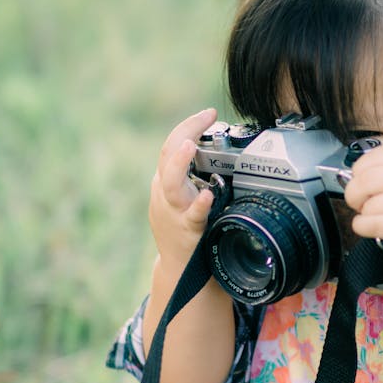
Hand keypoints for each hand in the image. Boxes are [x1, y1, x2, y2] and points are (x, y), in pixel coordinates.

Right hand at [149, 108, 216, 270]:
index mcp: (165, 182)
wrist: (180, 271)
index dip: (189, 126)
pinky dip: (198, 204)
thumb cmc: (185, 232)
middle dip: (186, 130)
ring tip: (191, 145)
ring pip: (171, 182)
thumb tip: (216, 153)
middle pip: (167, 154)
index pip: (172, 145)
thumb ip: (191, 178)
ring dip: (179, 162)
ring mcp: (173, 212)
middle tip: (205, 116)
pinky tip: (206, 196)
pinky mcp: (186, 231)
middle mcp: (165, 193)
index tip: (210, 112)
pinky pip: (191, 216)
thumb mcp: (181, 200)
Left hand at [342, 139, 382, 257]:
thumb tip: (353, 176)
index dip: (359, 171)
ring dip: (363, 214)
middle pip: (366, 179)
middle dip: (353, 193)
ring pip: (369, 204)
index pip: (374, 156)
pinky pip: (372, 224)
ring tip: (374, 217)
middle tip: (358, 203)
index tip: (360, 182)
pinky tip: (367, 227)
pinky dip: (362, 226)